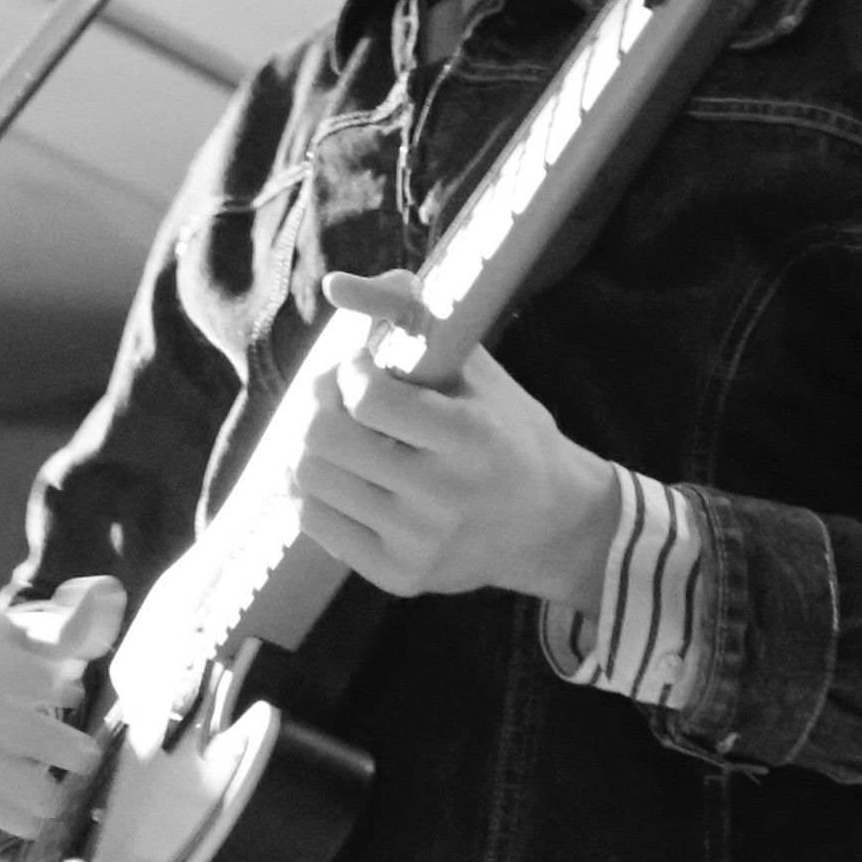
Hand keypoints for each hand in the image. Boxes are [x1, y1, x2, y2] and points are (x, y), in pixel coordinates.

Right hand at [0, 574, 126, 840]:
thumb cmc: (2, 653)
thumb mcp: (33, 633)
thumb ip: (71, 622)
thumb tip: (106, 594)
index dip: (24, 676)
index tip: (74, 696)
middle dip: (32, 737)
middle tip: (85, 758)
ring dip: (14, 782)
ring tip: (60, 802)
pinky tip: (30, 822)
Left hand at [287, 274, 621, 610]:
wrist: (551, 524)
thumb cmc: (506, 430)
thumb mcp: (475, 365)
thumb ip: (411, 311)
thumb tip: (338, 285)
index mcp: (470, 438)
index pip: (367, 398)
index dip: (350, 372)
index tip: (363, 367)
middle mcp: (444, 496)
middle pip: (325, 440)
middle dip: (317, 403)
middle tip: (335, 396)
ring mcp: (419, 543)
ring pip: (310, 482)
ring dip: (310, 446)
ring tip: (339, 434)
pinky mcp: (398, 576)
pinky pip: (315, 524)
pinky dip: (314, 491)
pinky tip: (342, 475)